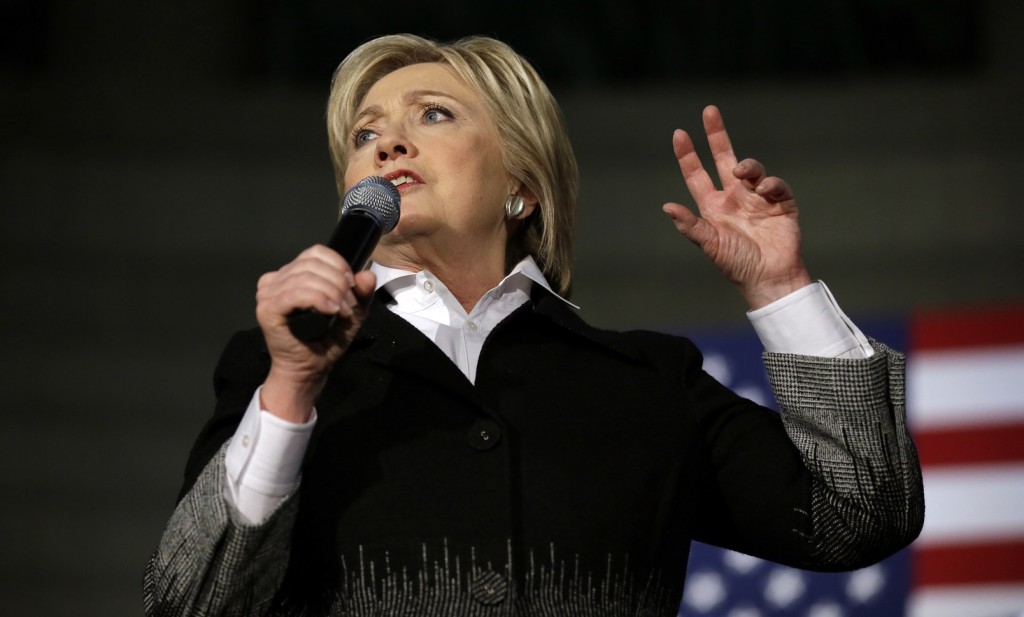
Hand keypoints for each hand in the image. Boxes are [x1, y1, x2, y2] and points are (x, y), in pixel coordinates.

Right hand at [255, 244, 375, 421]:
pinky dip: (318, 300)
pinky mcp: (267, 310)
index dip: (338, 264)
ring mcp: (267, 294)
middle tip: (349, 306)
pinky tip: (331, 310)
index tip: (353, 286)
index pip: (315, 253)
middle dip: (339, 283)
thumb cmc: (323, 342)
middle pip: (312, 264)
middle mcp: (274, 280)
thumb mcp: (350, 314)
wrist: (307, 371)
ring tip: (343, 312)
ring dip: (332, 293)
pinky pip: (295, 294)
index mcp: (290, 275)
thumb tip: (367, 274)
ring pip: (305, 277)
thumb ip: (361, 295)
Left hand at [663, 105, 811, 309]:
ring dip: (746, 165)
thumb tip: (666, 206)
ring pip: (750, 169)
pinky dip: (770, 184)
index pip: (696, 174)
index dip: (687, 154)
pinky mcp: (780, 203)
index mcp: (712, 206)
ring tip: (740, 171)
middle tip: (709, 111)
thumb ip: (690, 225)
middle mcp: (733, 197)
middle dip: (716, 135)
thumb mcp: (709, 244)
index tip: (679, 133)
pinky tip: (764, 190)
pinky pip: (775, 185)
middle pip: (722, 158)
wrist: (769, 278)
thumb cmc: (736, 264)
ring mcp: (757, 198)